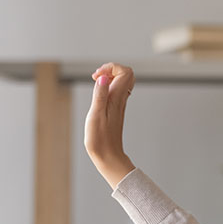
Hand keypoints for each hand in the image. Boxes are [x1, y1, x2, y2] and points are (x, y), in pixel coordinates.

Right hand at [84, 62, 136, 188]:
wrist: (108, 156)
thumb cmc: (100, 139)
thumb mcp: (95, 115)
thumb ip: (100, 95)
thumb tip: (104, 78)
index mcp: (117, 99)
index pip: (125, 72)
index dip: (111, 67)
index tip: (97, 76)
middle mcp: (121, 100)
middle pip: (127, 74)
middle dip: (111, 69)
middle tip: (97, 77)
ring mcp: (119, 104)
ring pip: (122, 81)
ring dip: (108, 77)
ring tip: (96, 83)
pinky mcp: (116, 110)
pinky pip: (117, 90)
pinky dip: (108, 86)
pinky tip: (98, 93)